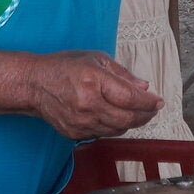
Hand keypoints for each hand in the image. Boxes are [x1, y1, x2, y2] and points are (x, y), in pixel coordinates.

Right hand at [28, 51, 163, 139]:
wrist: (34, 84)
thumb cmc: (65, 67)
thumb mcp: (96, 59)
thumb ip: (122, 74)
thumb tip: (144, 87)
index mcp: (94, 81)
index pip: (130, 98)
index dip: (148, 102)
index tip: (159, 101)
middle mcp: (88, 104)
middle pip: (127, 118)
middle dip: (145, 115)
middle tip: (153, 109)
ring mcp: (80, 122)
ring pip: (117, 129)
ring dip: (132, 122)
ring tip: (138, 113)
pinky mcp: (75, 133)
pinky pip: (103, 134)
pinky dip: (115, 127)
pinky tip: (118, 118)